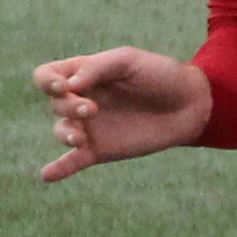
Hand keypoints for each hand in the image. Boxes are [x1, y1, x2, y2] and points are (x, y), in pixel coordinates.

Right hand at [34, 46, 215, 179]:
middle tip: (92, 109)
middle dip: (68, 106)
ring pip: (61, 130)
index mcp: (84, 74)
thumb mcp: (128, 61)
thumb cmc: (160, 74)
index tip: (64, 87)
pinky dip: (59, 169)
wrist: (190, 104)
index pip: (47, 76)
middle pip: (55, 104)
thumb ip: (97, 67)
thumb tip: (68, 86)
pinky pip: (73, 161)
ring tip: (79, 138)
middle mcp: (81, 100)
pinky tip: (47, 175)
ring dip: (64, 133)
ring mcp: (90, 127)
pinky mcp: (101, 150)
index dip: (47, 81)